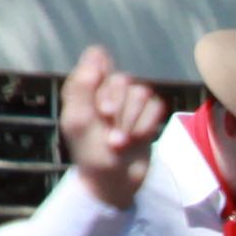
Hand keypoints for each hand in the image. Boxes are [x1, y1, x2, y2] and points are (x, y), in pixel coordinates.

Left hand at [60, 49, 167, 209]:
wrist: (115, 183)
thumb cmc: (90, 154)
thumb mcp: (79, 120)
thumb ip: (84, 84)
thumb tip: (98, 52)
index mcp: (83, 88)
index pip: (96, 59)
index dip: (101, 76)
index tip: (98, 103)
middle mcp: (105, 91)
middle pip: (122, 78)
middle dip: (118, 108)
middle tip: (108, 129)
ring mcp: (128, 103)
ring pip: (141, 92)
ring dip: (131, 121)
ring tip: (120, 142)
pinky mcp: (147, 115)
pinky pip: (156, 105)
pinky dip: (146, 125)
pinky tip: (137, 139)